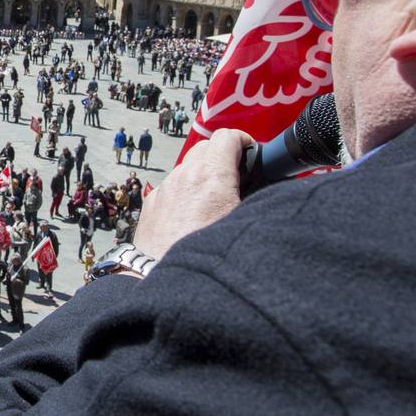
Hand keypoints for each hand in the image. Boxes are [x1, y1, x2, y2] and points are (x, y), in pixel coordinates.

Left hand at [133, 129, 252, 259]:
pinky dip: (183, 191)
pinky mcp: (151, 204)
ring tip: (215, 199)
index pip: (227, 137)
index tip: (251, 152)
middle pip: (205, 148)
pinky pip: (170, 187)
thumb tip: (265, 193)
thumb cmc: (209, 255)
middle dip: (223, 155)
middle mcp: (184, 176)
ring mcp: (164, 189)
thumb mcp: (245, 223)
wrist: (165, 278)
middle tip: (237, 175)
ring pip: (186, 168)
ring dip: (201, 174)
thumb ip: (255, 200)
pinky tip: (191, 214)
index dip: (243, 141)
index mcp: (211, 175)